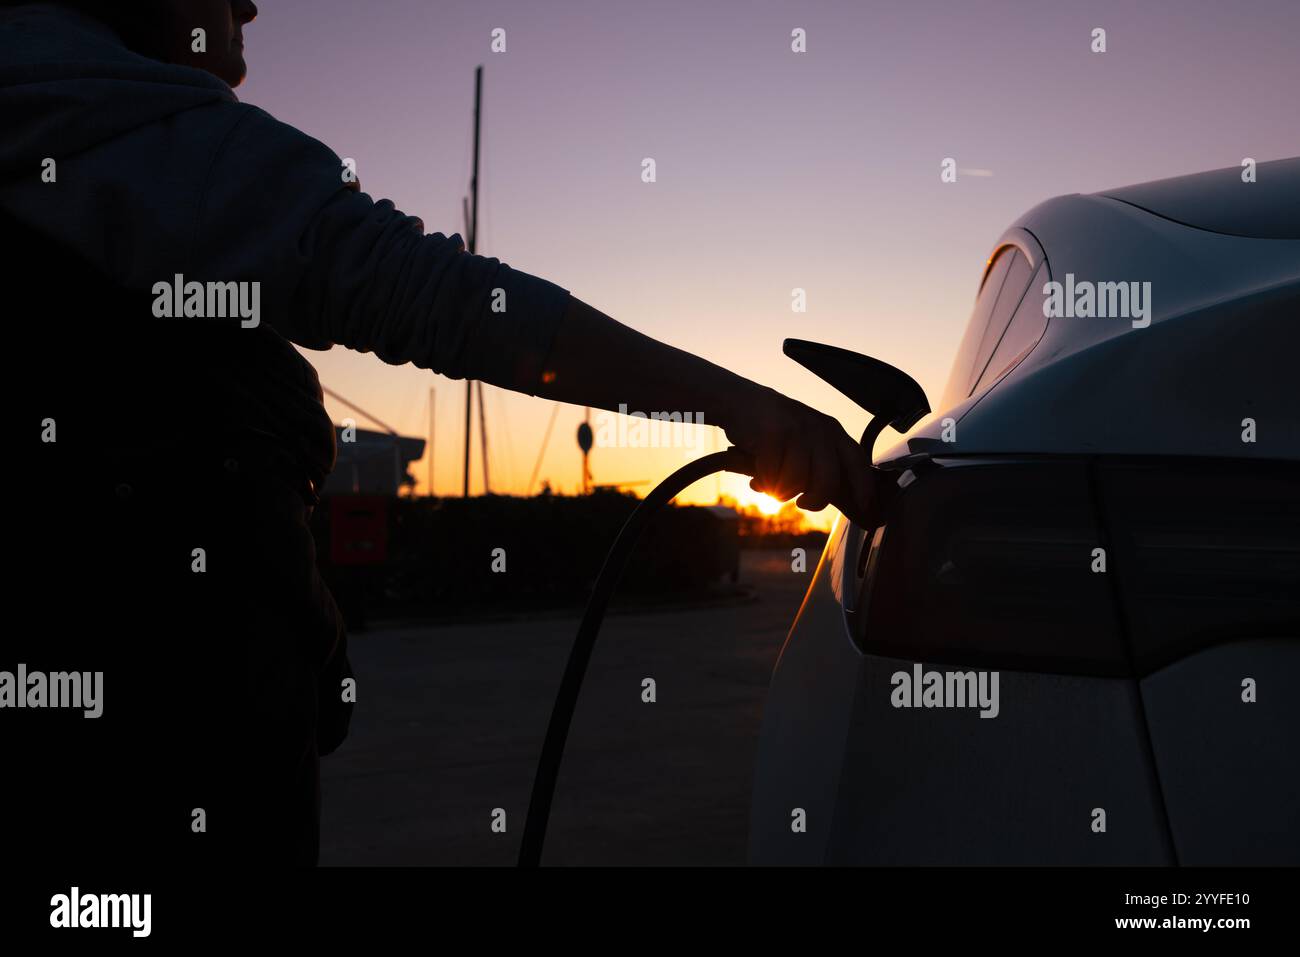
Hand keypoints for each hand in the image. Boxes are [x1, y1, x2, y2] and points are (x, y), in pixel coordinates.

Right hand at [719, 385, 877, 524]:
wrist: (739, 401)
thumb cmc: (775, 430)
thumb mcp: (805, 440)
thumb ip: (821, 465)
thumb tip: (836, 499)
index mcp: (832, 431)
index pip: (857, 461)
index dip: (863, 487)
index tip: (865, 507)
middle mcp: (818, 429)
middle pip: (828, 481)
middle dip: (816, 500)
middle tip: (803, 503)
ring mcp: (796, 430)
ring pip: (797, 481)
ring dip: (782, 491)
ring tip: (773, 484)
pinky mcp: (772, 434)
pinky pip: (772, 475)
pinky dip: (764, 482)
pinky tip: (759, 477)